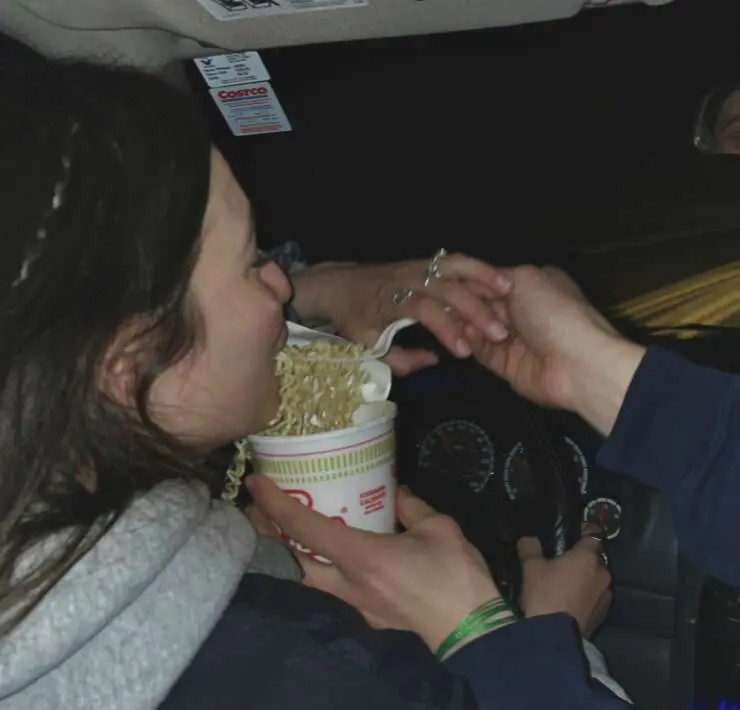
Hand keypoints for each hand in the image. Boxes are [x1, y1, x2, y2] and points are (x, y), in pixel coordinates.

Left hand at [246, 476, 499, 651]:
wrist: (473, 632)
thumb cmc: (454, 576)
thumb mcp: (438, 527)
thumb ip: (412, 506)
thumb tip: (396, 492)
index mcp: (361, 556)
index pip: (306, 529)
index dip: (276, 505)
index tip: (255, 484)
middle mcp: (348, 584)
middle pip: (291, 562)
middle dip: (267, 534)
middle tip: (256, 509)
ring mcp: (355, 605)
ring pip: (307, 581)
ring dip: (289, 555)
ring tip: (283, 531)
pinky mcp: (367, 615)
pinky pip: (331, 590)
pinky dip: (316, 570)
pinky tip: (327, 558)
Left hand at [290, 254, 511, 375]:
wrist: (337, 284)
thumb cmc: (354, 319)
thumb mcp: (368, 347)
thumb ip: (400, 360)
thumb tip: (433, 360)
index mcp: (389, 300)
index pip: (423, 309)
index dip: (445, 329)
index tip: (464, 351)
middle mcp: (405, 277)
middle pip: (445, 287)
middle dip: (474, 309)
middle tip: (499, 333)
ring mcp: (416, 265)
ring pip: (454, 265)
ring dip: (483, 276)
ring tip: (510, 292)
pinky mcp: (424, 261)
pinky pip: (454, 261)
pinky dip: (478, 267)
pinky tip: (499, 279)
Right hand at [467, 266, 646, 433]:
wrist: (575, 362)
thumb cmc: (555, 313)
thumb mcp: (526, 279)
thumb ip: (493, 277)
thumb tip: (469, 281)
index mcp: (531, 285)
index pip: (490, 280)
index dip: (472, 281)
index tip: (453, 282)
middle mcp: (522, 310)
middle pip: (481, 303)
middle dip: (468, 304)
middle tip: (454, 305)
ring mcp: (513, 338)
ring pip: (477, 327)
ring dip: (468, 323)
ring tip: (461, 323)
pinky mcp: (505, 363)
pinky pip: (481, 350)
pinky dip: (472, 343)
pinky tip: (466, 338)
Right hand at [517, 528, 611, 637]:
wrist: (554, 636)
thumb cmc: (544, 594)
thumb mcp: (530, 567)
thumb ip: (530, 547)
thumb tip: (529, 539)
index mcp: (588, 556)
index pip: (593, 533)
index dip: (585, 528)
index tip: (575, 528)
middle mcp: (603, 572)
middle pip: (595, 556)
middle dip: (582, 556)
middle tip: (563, 558)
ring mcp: (605, 595)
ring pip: (596, 577)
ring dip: (585, 576)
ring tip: (565, 580)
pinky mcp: (603, 614)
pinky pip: (595, 595)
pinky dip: (586, 593)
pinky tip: (570, 598)